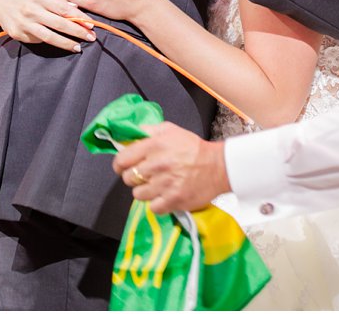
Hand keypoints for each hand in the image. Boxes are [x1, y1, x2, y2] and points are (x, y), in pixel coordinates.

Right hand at [0, 0, 94, 51]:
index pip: (64, 9)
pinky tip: (57, 41)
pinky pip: (37, 40)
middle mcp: (32, 11)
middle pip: (59, 24)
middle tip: (91, 38)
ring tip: (78, 47)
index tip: (91, 25)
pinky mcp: (18, 34)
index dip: (79, 18)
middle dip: (77, 32)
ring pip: (49, 37)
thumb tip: (76, 8)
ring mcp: (24, 24)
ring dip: (65, 43)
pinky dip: (49, 41)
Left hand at [111, 122, 229, 213]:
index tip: (122, 167)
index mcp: (154, 146)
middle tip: (145, 176)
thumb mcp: (171, 130)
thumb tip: (131, 135)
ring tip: (156, 186)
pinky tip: (164, 195)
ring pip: (138, 195)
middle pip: (128, 178)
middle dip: (133, 177)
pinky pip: (153, 207)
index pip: (122, 159)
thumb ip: (149, 130)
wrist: (218, 166)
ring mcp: (165, 184)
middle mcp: (157, 165)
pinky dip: (157, 203)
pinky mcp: (173, 200)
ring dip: (145, 191)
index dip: (119, 164)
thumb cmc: (194, 148)